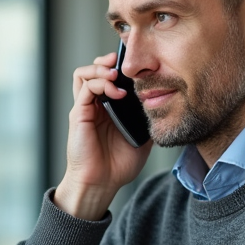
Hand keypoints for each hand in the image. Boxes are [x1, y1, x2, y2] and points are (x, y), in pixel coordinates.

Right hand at [55, 52, 152, 219]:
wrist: (101, 183)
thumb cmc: (118, 165)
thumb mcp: (142, 138)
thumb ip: (148, 120)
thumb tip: (165, 106)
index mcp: (108, 108)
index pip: (108, 77)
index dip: (118, 67)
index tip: (136, 66)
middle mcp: (94, 105)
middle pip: (93, 69)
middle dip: (108, 61)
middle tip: (123, 64)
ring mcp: (85, 108)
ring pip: (84, 73)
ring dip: (101, 68)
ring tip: (116, 74)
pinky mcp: (79, 113)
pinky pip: (85, 87)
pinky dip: (101, 83)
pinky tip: (117, 92)